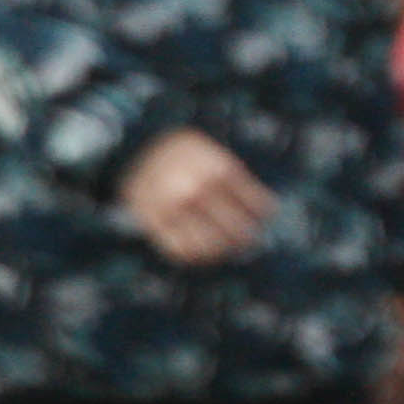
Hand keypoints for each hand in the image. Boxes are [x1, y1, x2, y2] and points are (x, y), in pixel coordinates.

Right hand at [119, 128, 273, 265]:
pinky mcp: (155, 223)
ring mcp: (175, 209)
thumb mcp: (215, 153)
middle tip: (250, 240)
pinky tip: (204, 253)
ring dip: (224, 251)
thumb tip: (266, 211)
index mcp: (219, 170)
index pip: (256, 205)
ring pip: (211, 247)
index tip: (265, 219)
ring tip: (227, 248)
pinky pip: (182, 252)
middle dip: (248, 238)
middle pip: (237, 231)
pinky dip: (197, 257)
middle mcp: (198, 191)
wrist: (136, 146)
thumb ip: (236, 179)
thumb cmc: (185, 153)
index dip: (265, 215)